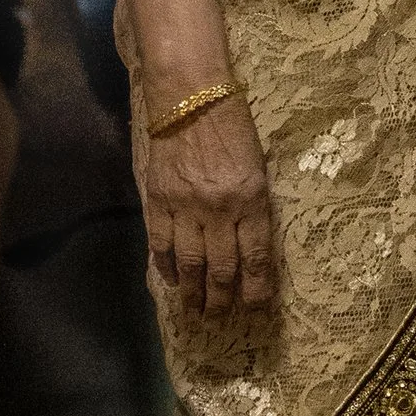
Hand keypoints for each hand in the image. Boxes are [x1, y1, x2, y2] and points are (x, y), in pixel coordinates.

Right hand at [144, 91, 276, 318]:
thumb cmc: (233, 126)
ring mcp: (185, 208)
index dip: (256, 288)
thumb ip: (254, 205)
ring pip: (191, 265)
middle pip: (222, 268)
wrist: (190, 97)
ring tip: (197, 313)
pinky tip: (173, 282)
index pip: (255, 256)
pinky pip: (161, 246)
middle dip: (223, 299)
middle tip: (221, 318)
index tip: (256, 309)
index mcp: (251, 198)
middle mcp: (219, 209)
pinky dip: (166, 269)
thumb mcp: (258, 164)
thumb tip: (250, 245)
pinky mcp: (158, 203)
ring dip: (194, 294)